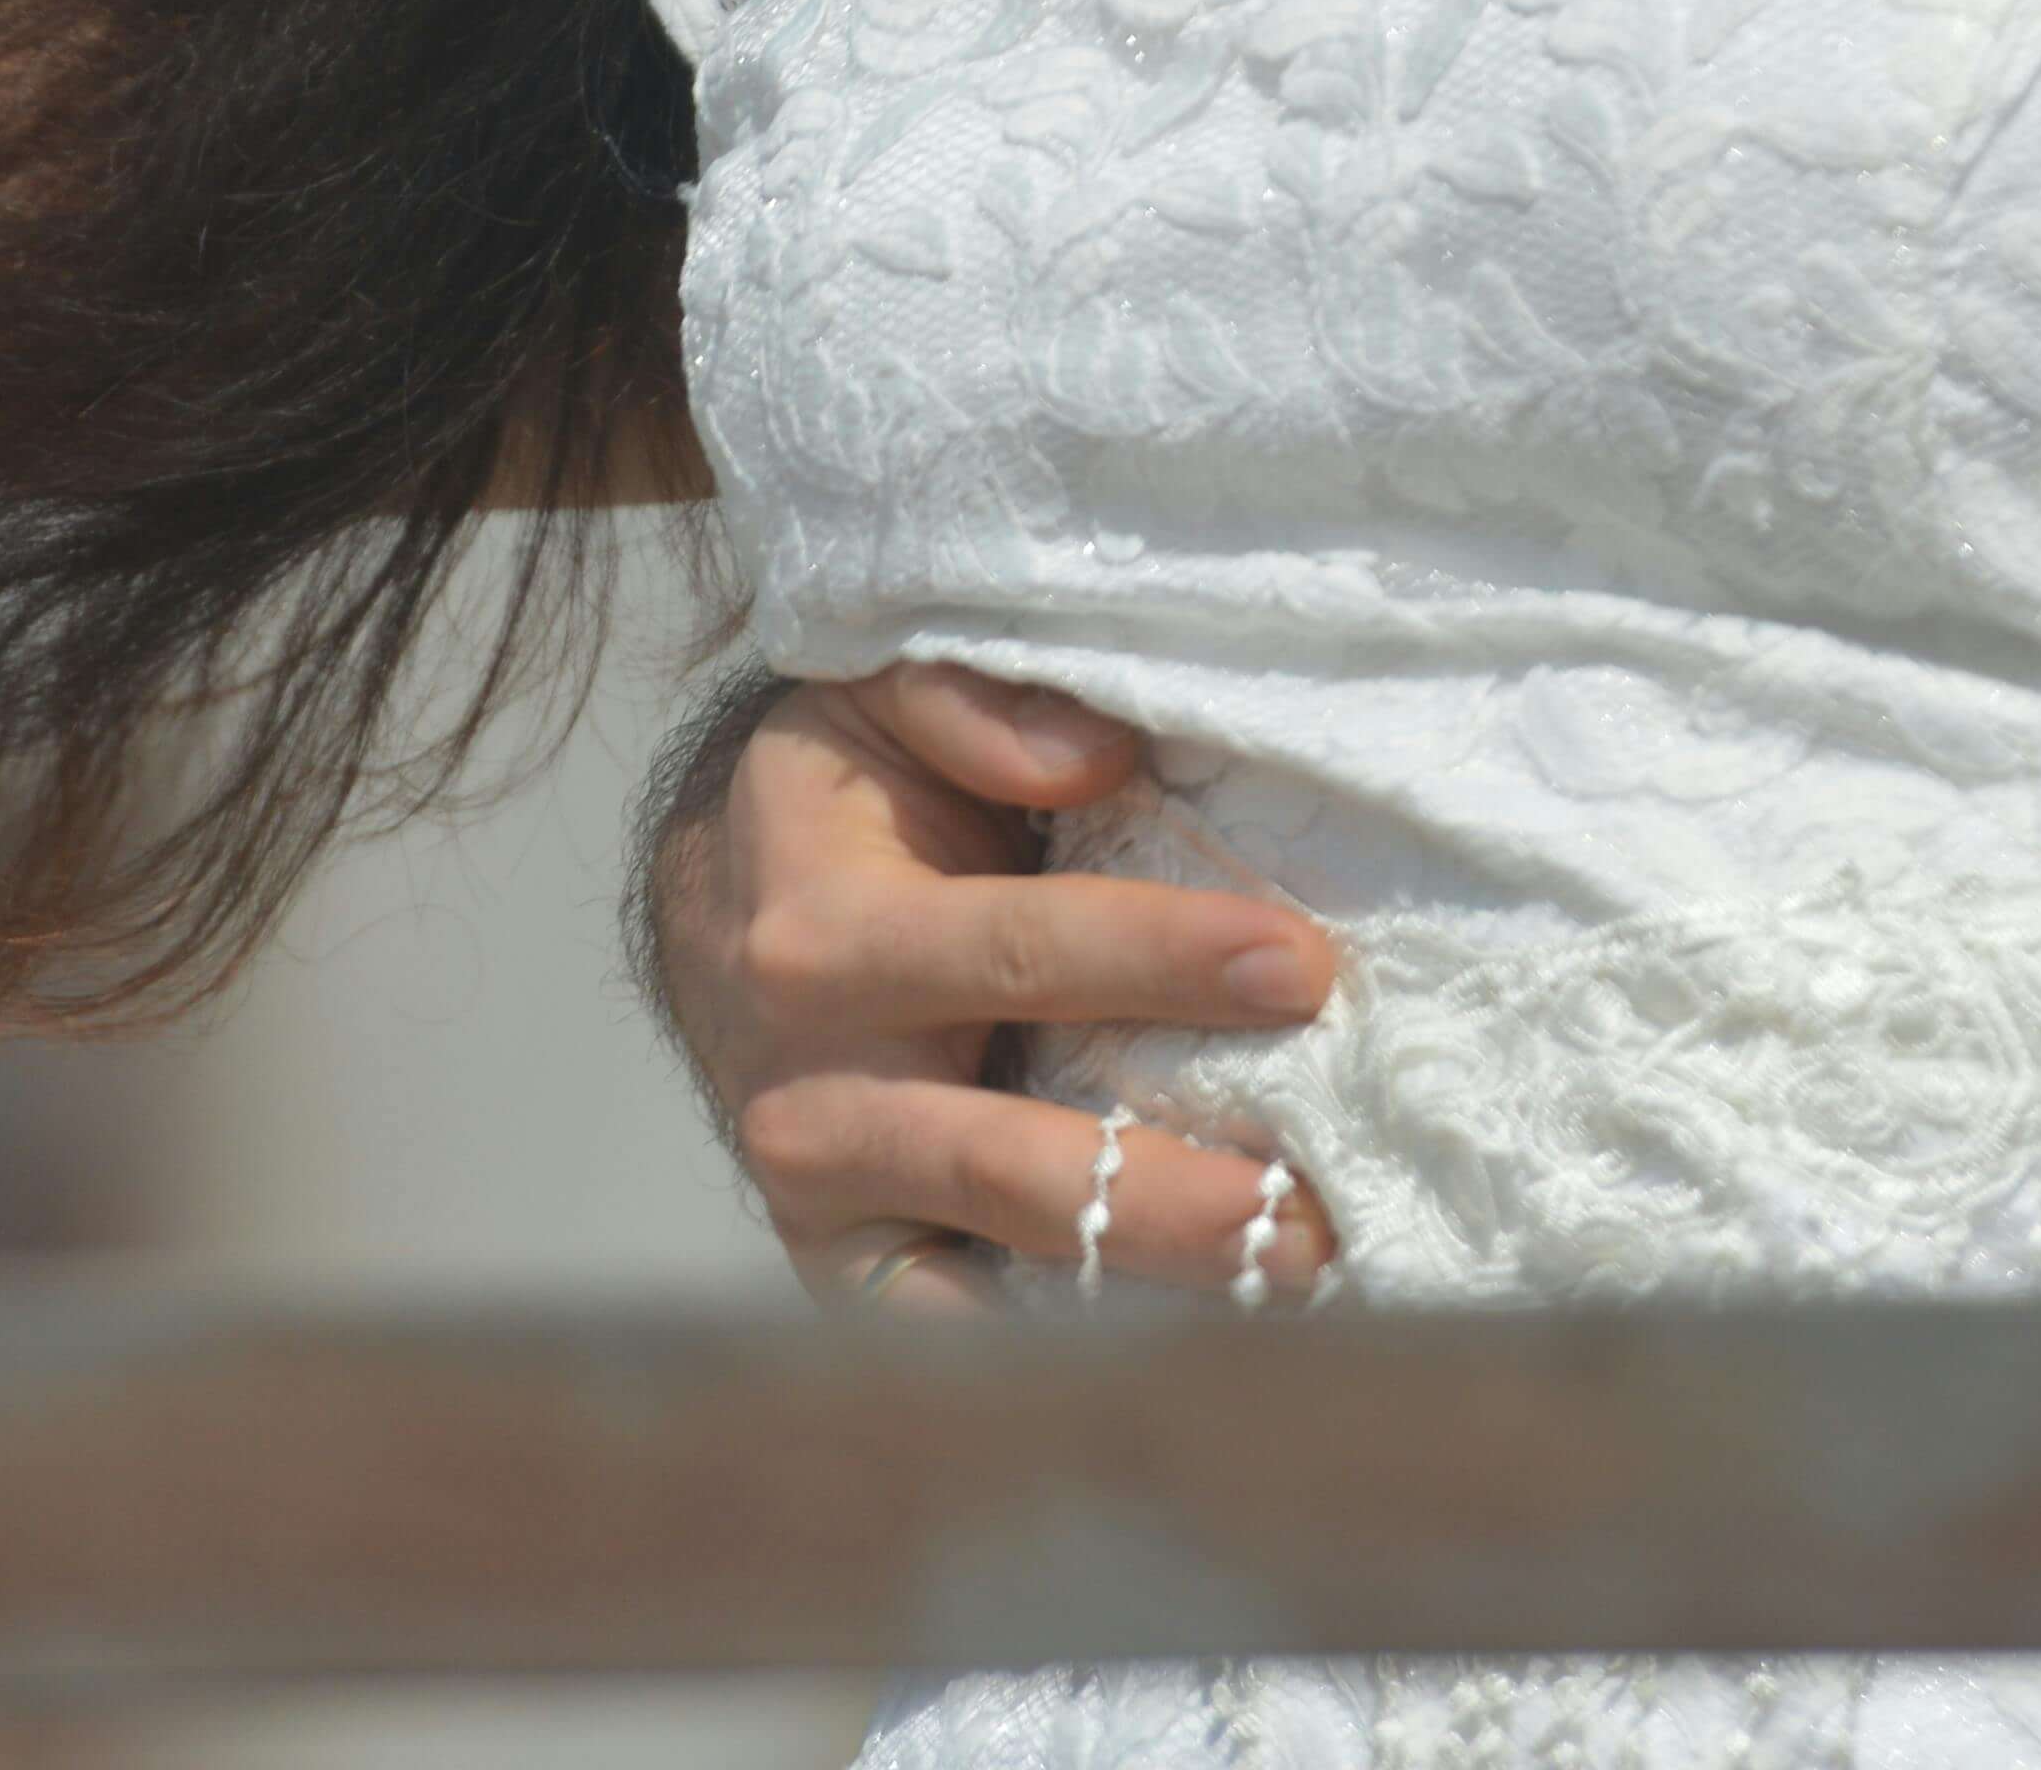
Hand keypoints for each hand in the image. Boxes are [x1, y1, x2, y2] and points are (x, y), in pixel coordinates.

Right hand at [638, 662, 1343, 1311]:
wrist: (727, 918)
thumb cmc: (848, 801)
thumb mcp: (882, 696)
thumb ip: (980, 699)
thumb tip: (1095, 753)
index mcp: (820, 936)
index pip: (1012, 949)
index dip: (1159, 956)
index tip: (1300, 966)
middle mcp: (809, 1090)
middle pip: (1008, 1158)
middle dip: (1169, 1186)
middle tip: (1312, 1203)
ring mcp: (826, 1201)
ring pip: (998, 1262)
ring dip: (1151, 1283)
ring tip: (1293, 1273)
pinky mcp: (849, 1273)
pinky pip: (960, 1333)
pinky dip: (1077, 1344)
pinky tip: (1206, 1333)